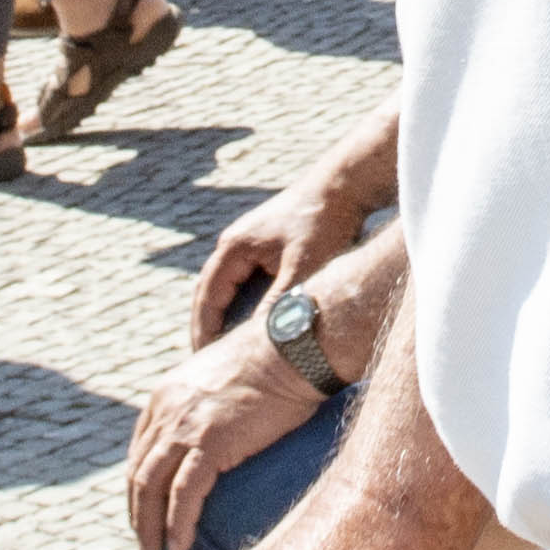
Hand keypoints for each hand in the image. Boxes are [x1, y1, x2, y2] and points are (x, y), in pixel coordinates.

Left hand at [123, 321, 320, 549]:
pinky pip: (182, 493)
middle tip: (145, 542)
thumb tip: (217, 432)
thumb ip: (208, 406)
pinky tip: (178, 546)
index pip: (141, 450)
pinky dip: (177, 523)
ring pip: (151, 486)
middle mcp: (166, 410)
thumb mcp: (224, 379)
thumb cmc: (273, 363)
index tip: (146, 510)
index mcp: (166, 395)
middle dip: (138, 512)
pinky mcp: (209, 442)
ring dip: (149, 525)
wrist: (293, 348)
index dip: (140, 485)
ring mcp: (184, 425)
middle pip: (138, 471)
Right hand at [189, 174, 363, 345]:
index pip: (207, 297)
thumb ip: (279, 302)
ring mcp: (249, 243)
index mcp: (233, 248)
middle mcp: (234, 244)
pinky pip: (245, 281)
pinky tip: (252, 326)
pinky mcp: (266, 245)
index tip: (203, 362)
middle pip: (209, 293)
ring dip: (223, 316)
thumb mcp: (302, 267)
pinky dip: (242, 305)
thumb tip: (257, 340)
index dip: (203, 331)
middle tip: (206, 364)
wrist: (345, 185)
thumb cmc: (325, 222)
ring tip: (224, 351)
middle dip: (206, 328)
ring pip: (227, 287)